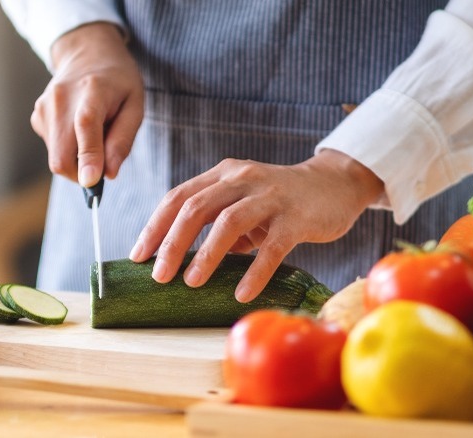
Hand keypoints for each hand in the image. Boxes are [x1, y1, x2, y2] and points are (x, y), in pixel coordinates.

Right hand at [31, 22, 143, 186]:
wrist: (87, 54)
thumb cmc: (118, 82)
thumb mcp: (135, 106)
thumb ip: (123, 140)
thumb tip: (109, 174)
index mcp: (92, 91)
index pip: (86, 126)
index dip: (88, 156)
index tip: (91, 182)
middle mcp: (61, 99)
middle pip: (62, 156)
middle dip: (82, 174)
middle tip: (104, 165)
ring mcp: (44, 108)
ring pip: (56, 158)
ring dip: (77, 160)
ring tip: (95, 134)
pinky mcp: (37, 117)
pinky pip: (53, 149)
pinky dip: (69, 149)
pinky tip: (79, 130)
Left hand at [129, 149, 384, 301]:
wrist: (335, 185)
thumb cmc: (281, 202)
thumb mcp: (243, 203)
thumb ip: (216, 224)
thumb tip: (182, 261)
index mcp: (224, 174)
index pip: (179, 197)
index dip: (155, 227)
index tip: (138, 256)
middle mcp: (242, 178)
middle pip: (196, 207)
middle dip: (172, 243)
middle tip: (159, 276)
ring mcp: (270, 196)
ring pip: (228, 223)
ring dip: (205, 255)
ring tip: (191, 282)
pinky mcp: (297, 217)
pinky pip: (272, 247)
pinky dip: (254, 272)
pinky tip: (242, 294)